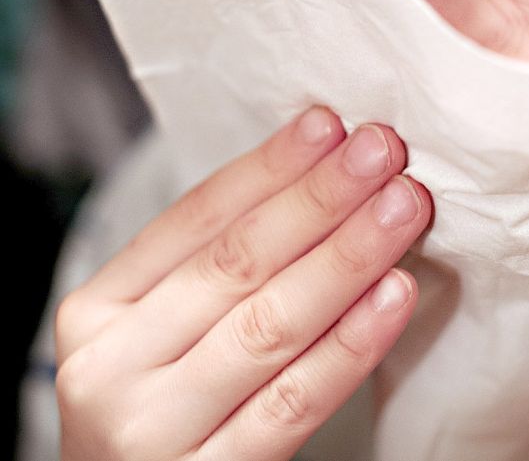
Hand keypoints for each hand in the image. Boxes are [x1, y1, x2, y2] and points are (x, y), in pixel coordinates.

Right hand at [55, 107, 431, 460]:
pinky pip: (294, 401)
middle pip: (235, 263)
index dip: (268, 168)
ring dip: (347, 256)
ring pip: (270, 324)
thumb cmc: (163, 412)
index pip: (192, 220)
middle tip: (383, 152)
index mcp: (99, 311)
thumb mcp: (161, 336)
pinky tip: (395, 294)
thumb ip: (215, 274)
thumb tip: (317, 181)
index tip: (329, 126)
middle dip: (319, 199)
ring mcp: (153, 428)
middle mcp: (112, 364)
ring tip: (403, 208)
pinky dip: (351, 344)